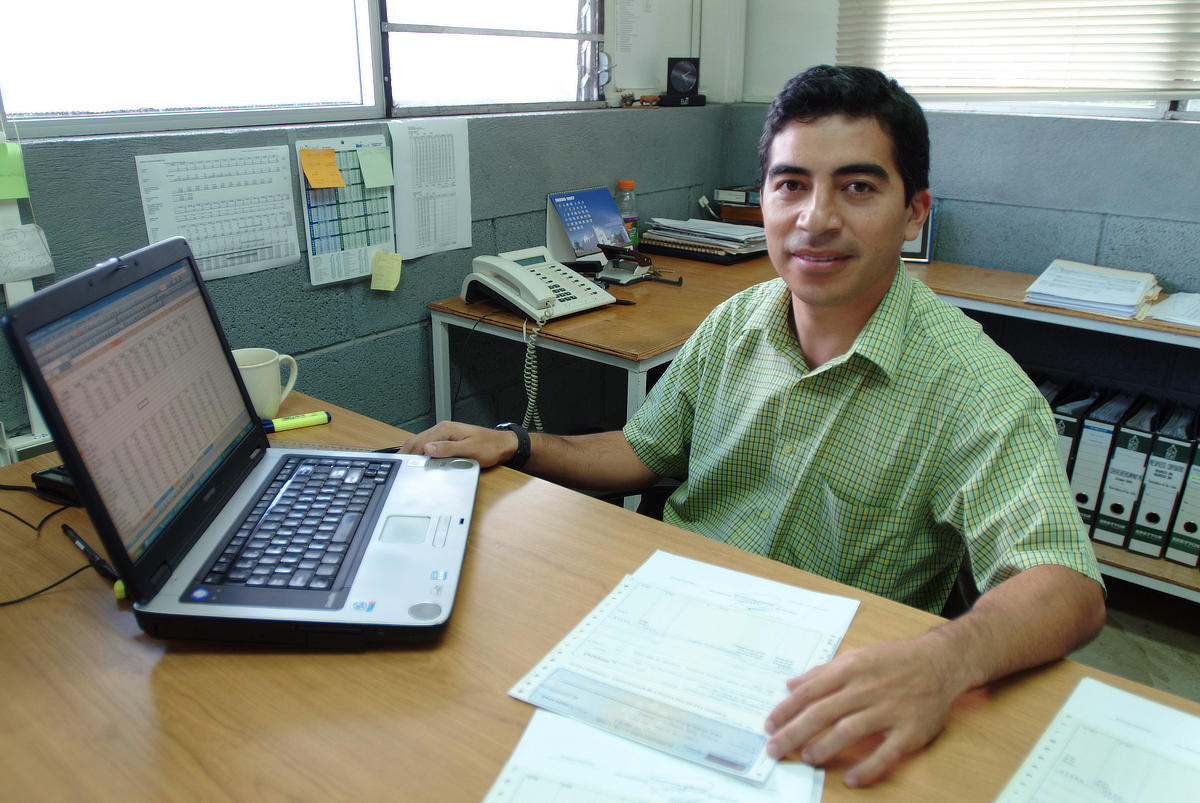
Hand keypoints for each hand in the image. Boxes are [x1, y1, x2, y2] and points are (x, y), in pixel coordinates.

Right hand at [401, 421, 516, 467]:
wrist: (502, 445)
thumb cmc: (489, 447)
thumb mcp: (469, 450)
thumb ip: (447, 449)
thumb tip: (428, 448)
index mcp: (446, 430)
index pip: (420, 441)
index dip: (409, 454)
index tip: (402, 464)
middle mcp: (443, 429)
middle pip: (417, 440)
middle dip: (406, 452)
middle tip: (398, 466)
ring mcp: (445, 433)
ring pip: (422, 441)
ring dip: (413, 452)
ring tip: (404, 464)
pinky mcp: (448, 439)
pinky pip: (429, 444)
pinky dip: (420, 452)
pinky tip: (418, 459)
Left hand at [763, 632, 964, 787]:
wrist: (941, 662)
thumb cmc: (894, 660)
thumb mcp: (856, 656)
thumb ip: (823, 672)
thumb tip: (790, 684)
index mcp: (851, 669)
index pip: (811, 691)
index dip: (787, 710)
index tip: (769, 725)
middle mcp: (867, 688)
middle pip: (823, 713)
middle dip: (794, 732)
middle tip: (774, 749)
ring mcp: (889, 710)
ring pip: (849, 731)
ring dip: (824, 747)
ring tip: (807, 758)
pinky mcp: (910, 731)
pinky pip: (886, 753)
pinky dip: (867, 768)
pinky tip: (850, 779)